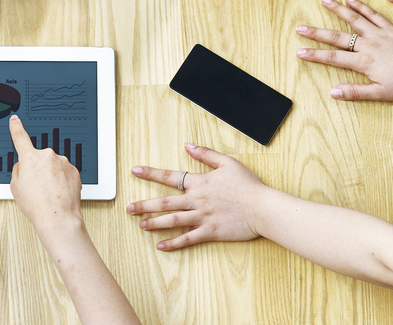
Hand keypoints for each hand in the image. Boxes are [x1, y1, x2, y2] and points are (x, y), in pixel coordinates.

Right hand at [8, 114, 83, 238]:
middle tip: (37, 188)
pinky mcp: (74, 170)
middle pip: (39, 159)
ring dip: (51, 176)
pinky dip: (62, 181)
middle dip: (38, 169)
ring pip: (53, 166)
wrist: (58, 218)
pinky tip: (59, 194)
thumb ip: (18, 170)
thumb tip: (24, 165)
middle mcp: (47, 155)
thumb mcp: (15, 187)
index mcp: (30, 158)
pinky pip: (65, 173)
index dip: (16, 127)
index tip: (15, 120)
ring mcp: (63, 162)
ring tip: (49, 194)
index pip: (20, 137)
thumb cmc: (36, 206)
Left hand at [128, 143, 262, 250]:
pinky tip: (161, 246)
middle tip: (129, 208)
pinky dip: (174, 243)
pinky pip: (188, 238)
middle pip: (165, 202)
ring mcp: (202, 217)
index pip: (170, 177)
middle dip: (145, 205)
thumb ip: (205, 154)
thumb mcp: (227, 162)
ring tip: (141, 224)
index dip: (151, 173)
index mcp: (200, 183)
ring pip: (173, 220)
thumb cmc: (248, 185)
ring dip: (155, 222)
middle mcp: (197, 200)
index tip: (135, 171)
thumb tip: (187, 145)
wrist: (263, 207)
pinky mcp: (210, 232)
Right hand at [295, 0, 392, 100]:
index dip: (315, 55)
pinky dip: (360, 5)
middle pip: (337, 37)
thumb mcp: (381, 93)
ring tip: (323, 0)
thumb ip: (356, 92)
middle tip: (300, 27)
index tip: (300, 52)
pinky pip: (372, 14)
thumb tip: (334, 92)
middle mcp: (368, 45)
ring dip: (337, 9)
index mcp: (364, 62)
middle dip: (317, 32)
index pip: (334, 57)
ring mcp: (378, 34)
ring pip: (354, 19)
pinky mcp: (389, 28)